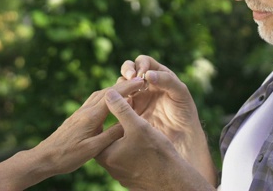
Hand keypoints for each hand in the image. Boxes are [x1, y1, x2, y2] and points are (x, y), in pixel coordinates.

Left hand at [31, 78, 145, 175]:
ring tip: (126, 88)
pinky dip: (105, 97)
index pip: (113, 97)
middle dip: (123, 85)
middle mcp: (85, 110)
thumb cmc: (68, 156)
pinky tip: (108, 102)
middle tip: (139, 82)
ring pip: (99, 95)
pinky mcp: (76, 117)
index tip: (141, 81)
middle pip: (107, 92)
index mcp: (91, 116)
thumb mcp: (93, 148)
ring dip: (114, 90)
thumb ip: (111, 135)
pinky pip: (93, 101)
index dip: (128, 88)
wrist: (45, 157)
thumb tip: (127, 123)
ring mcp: (80, 113)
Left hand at [96, 89, 213, 190]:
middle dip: (113, 122)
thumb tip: (109, 92)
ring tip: (130, 120)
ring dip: (121, 134)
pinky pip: (124, 157)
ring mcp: (117, 173)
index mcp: (104, 153)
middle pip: (106, 137)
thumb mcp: (138, 126)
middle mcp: (108, 166)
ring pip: (115, 148)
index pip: (99, 126)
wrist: (173, 181)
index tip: (115, 100)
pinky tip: (138, 138)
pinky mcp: (128, 177)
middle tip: (122, 108)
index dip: (107, 111)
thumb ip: (122, 108)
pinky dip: (128, 146)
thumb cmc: (156, 153)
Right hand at [117, 55, 216, 183]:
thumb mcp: (180, 93)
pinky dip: (117, 100)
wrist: (182, 137)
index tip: (142, 74)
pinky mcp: (129, 111)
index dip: (140, 64)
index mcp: (158, 75)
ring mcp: (136, 96)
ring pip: (121, 84)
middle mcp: (145, 84)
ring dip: (121, 85)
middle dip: (127, 70)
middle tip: (130, 78)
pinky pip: (118, 102)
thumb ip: (166, 80)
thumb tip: (147, 74)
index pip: (143, 61)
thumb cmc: (185, 113)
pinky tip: (123, 105)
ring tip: (128, 93)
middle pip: (129, 69)